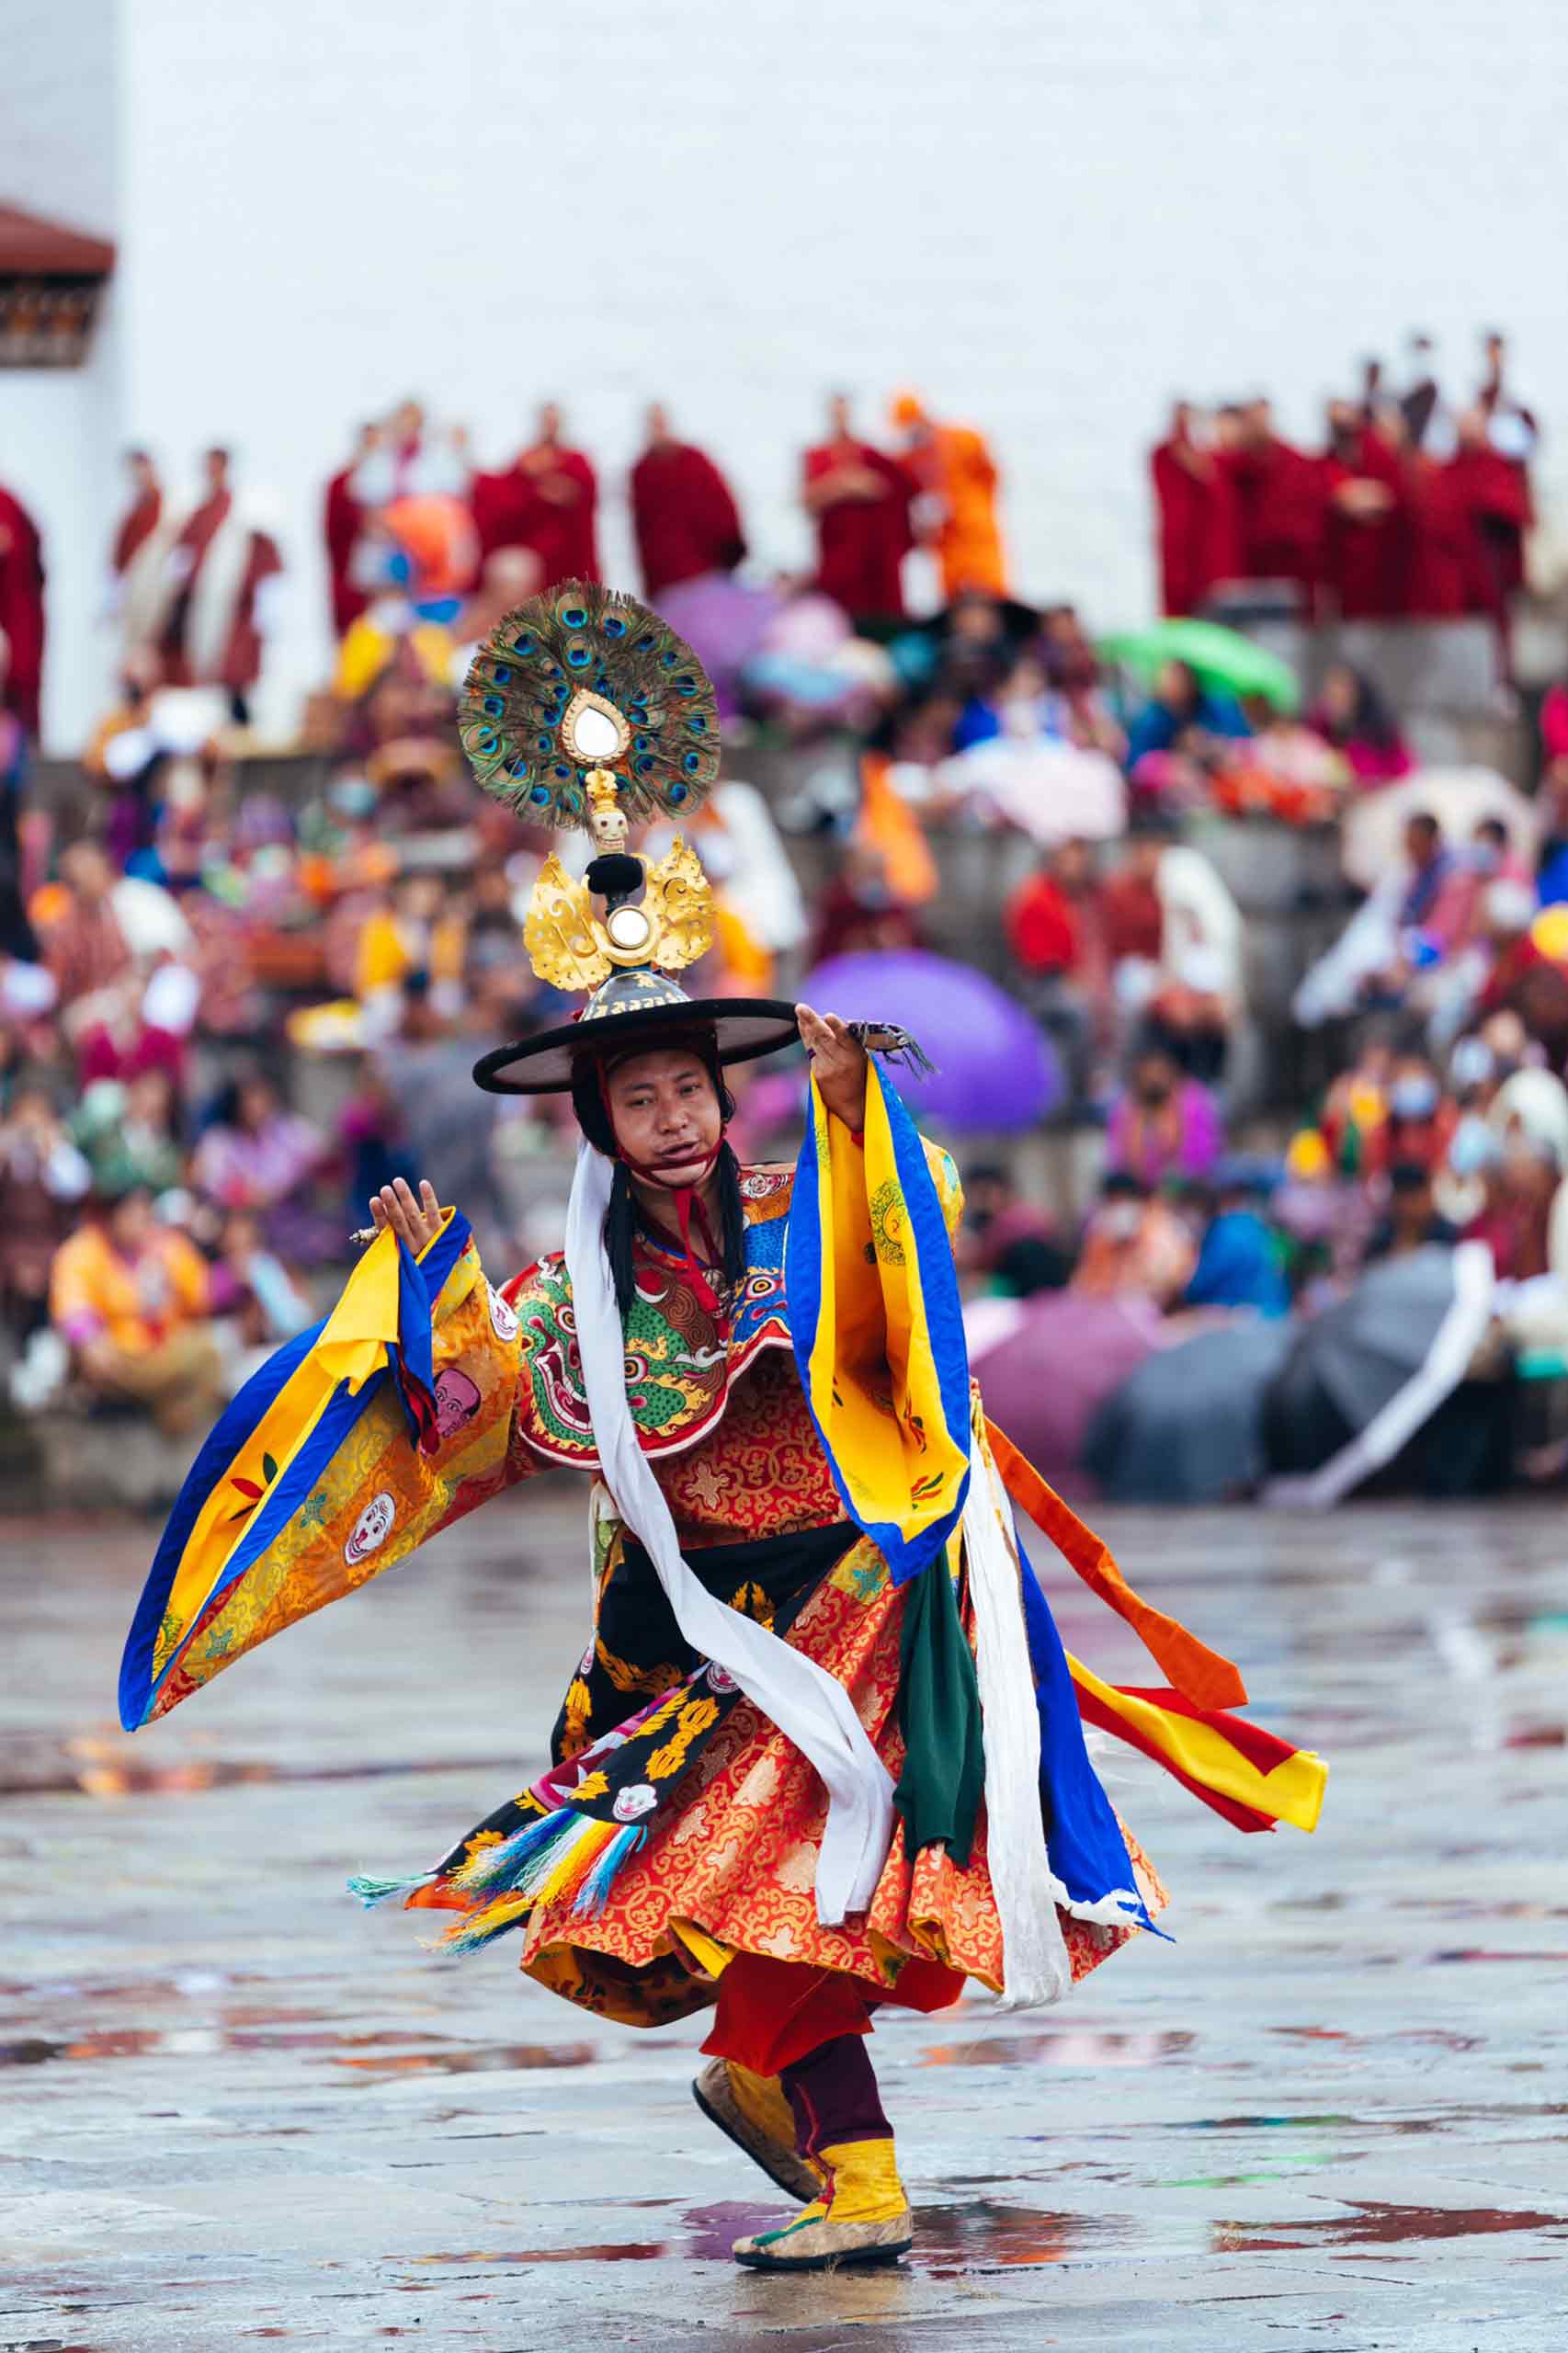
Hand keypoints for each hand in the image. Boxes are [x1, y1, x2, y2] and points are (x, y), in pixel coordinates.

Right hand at [368, 1177, 441, 1253]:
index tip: (374, 1200)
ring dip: (405, 1197)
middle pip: (399, 1221)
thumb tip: (378, 1209)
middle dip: (392, 1205)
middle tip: (385, 1189)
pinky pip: (433, 1213)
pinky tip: (423, 1183)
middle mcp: (412, 1245)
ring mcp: (427, 1238)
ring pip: (413, 1215)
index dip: (380, 1215)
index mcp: (399, 1249)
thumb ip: (388, 1233)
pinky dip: (428, 1198)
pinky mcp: (441, 1232)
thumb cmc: (417, 1255)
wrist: (446, 1271)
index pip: (386, 1231)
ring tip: (397, 1181)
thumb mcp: (401, 1250)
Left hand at [797, 1004, 868, 1130]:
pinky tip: (802, 1025)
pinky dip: (807, 1036)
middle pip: (824, 1037)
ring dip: (806, 1025)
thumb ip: (846, 1040)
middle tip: (801, 1007)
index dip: (836, 1026)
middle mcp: (841, 1061)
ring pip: (814, 1042)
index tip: (829, 1016)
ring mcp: (827, 1068)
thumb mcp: (860, 1057)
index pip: (845, 1037)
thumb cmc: (859, 1074)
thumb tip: (827, 1019)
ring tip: (800, 1009)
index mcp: (856, 1054)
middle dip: (812, 1021)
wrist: (854, 1104)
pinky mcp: (818, 1073)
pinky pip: (811, 1050)